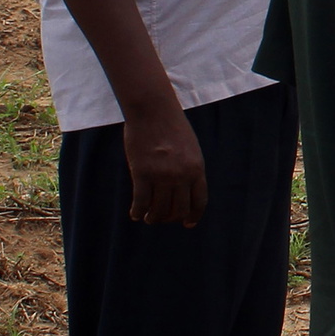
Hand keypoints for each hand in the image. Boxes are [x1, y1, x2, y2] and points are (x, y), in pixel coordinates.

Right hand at [123, 101, 206, 226]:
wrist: (154, 111)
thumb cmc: (171, 127)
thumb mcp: (190, 148)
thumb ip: (189, 169)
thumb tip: (184, 190)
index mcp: (197, 169)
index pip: (199, 201)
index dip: (194, 216)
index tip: (188, 223)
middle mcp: (182, 175)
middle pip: (179, 210)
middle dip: (170, 218)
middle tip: (161, 218)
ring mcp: (162, 175)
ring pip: (159, 210)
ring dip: (153, 218)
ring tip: (148, 218)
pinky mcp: (142, 173)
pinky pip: (141, 202)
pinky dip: (138, 211)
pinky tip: (135, 214)